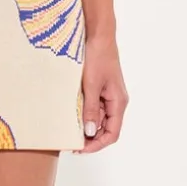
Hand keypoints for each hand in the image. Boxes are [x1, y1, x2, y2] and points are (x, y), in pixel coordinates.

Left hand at [79, 36, 127, 152]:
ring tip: (68, 130)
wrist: (98, 36)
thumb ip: (91, 110)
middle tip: (70, 142)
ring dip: (85, 126)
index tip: (80, 149)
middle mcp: (115, 102)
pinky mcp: (100, 89)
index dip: (97, 145)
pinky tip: (71, 115)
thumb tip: (90, 133)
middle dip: (90, 138)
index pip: (112, 134)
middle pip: (105, 129)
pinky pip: (93, 108)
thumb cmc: (98, 57)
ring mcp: (108, 96)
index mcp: (118, 102)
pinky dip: (83, 114)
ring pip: (98, 119)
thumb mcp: (91, 85)